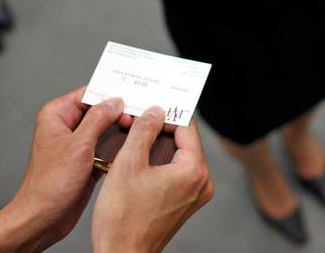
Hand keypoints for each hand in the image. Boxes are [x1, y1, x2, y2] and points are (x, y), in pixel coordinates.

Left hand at [0, 89, 125, 252]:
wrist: (43, 218)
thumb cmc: (49, 184)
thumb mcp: (78, 145)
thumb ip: (98, 119)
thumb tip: (116, 101)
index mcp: (57, 115)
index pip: (89, 94)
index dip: (111, 96)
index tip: (133, 100)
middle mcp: (66, 126)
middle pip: (101, 110)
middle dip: (121, 114)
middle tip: (139, 119)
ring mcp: (77, 144)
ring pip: (106, 129)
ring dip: (122, 132)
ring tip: (140, 132)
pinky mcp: (87, 160)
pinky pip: (107, 147)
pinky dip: (120, 148)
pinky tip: (132, 148)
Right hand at [92, 108, 213, 252]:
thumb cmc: (123, 219)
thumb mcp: (128, 164)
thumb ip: (143, 131)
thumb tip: (155, 111)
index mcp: (194, 170)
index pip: (187, 127)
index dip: (166, 112)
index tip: (149, 105)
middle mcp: (201, 182)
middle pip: (184, 141)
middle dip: (160, 128)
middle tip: (138, 118)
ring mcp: (194, 194)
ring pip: (179, 156)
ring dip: (158, 145)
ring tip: (134, 136)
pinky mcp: (184, 202)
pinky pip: (175, 172)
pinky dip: (159, 162)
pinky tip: (138, 158)